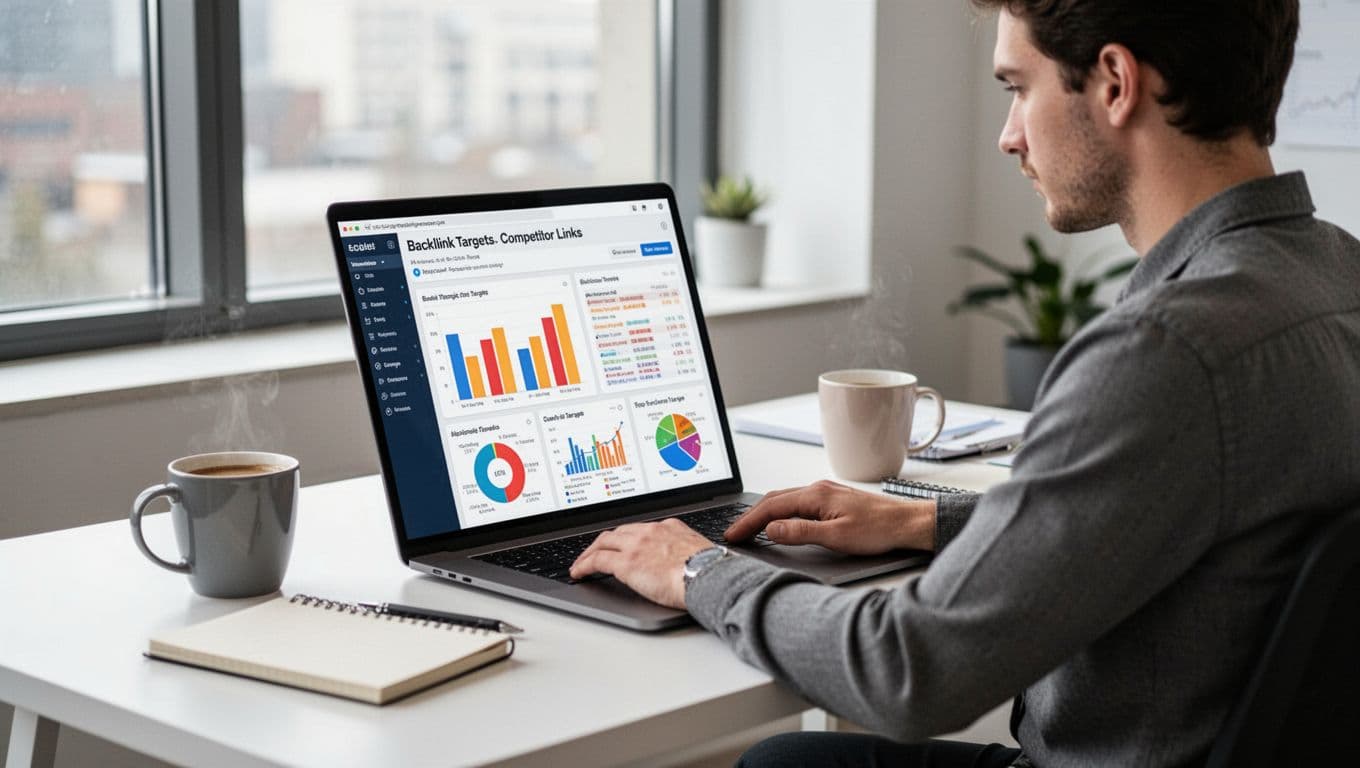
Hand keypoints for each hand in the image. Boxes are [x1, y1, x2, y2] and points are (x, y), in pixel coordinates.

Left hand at [569, 518, 712, 608]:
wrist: (708, 576)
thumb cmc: (711, 571)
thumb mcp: (699, 552)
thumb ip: (685, 552)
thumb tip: (685, 564)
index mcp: (669, 527)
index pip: (640, 529)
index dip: (627, 537)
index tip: (623, 544)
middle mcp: (650, 531)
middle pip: (618, 532)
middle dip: (604, 542)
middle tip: (596, 551)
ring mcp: (636, 545)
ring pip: (603, 542)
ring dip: (590, 552)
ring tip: (583, 563)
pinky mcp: (626, 562)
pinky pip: (596, 560)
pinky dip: (584, 565)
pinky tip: (579, 572)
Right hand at [725, 479, 935, 554]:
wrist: (907, 523)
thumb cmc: (879, 530)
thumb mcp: (837, 537)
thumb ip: (801, 532)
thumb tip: (772, 529)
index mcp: (816, 495)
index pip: (772, 507)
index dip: (748, 521)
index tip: (733, 534)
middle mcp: (818, 489)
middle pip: (774, 499)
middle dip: (750, 516)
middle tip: (734, 533)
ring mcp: (825, 492)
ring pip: (785, 498)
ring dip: (764, 512)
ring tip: (750, 528)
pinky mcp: (832, 499)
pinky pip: (797, 501)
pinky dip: (780, 510)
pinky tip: (779, 520)